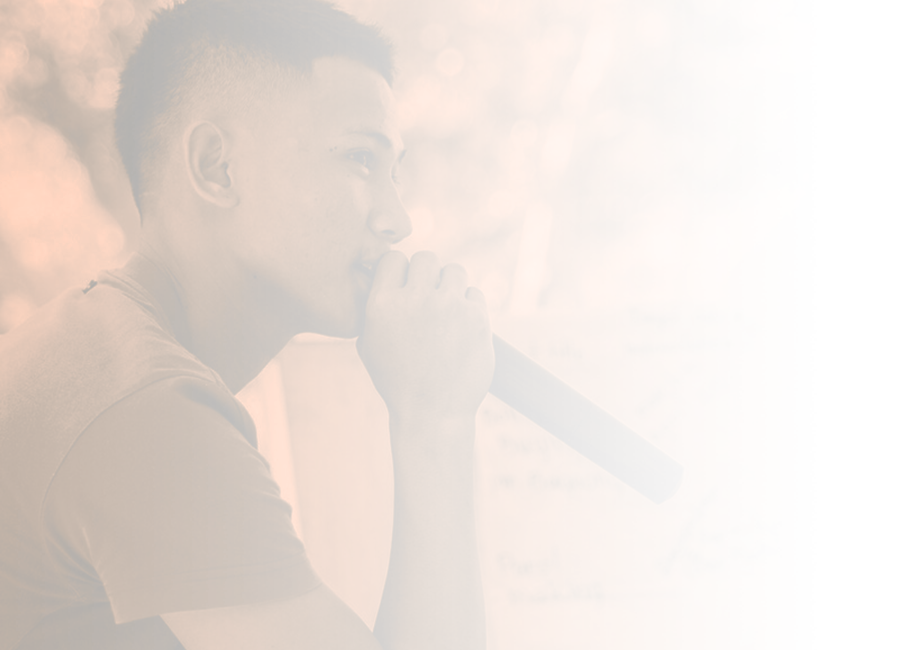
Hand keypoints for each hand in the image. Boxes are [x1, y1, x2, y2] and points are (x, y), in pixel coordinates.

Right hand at [356, 251, 493, 429]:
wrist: (432, 414)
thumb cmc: (397, 382)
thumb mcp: (369, 344)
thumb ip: (375, 307)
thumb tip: (383, 277)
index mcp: (384, 304)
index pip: (394, 258)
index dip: (400, 271)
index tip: (405, 285)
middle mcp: (416, 300)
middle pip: (427, 258)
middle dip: (428, 274)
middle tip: (429, 296)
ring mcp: (449, 307)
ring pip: (455, 270)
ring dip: (451, 286)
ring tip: (447, 311)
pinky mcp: (477, 318)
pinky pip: (475, 293)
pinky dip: (470, 306)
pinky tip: (462, 327)